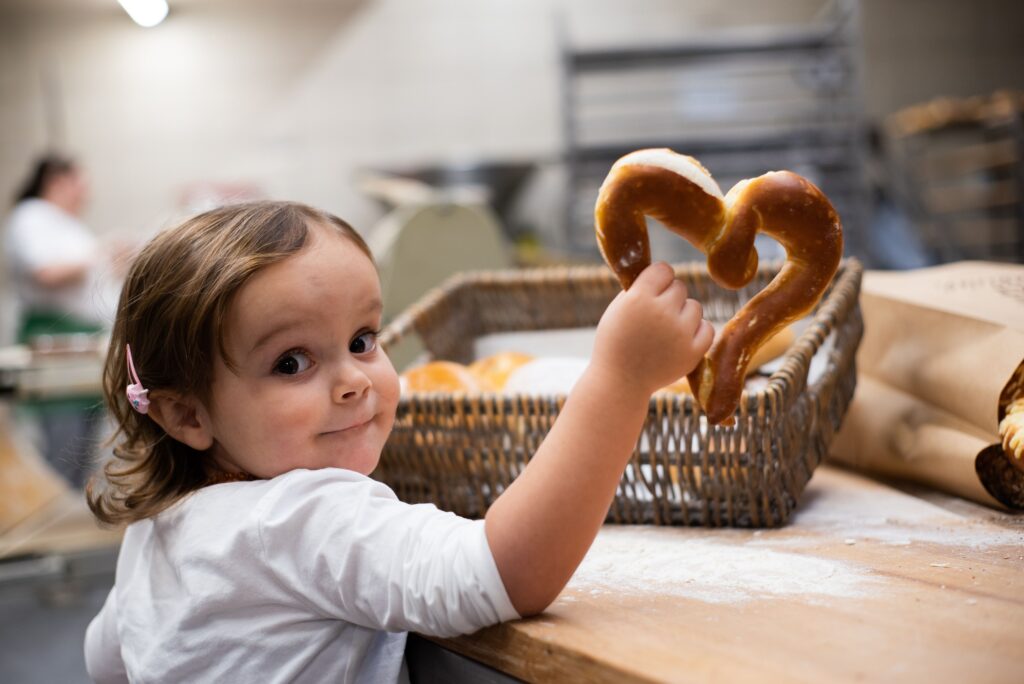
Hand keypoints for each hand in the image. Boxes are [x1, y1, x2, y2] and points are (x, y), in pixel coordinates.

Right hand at [591, 262, 713, 395]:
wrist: (620, 382)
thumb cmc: (616, 342)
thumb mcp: (618, 309)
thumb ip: (640, 289)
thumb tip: (663, 273)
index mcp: (639, 297)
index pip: (664, 270)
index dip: (658, 279)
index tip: (652, 291)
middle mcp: (662, 312)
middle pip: (680, 287)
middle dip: (669, 298)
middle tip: (655, 317)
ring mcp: (680, 332)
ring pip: (695, 306)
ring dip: (683, 315)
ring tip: (665, 331)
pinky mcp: (693, 351)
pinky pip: (707, 328)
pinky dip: (697, 332)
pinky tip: (681, 339)